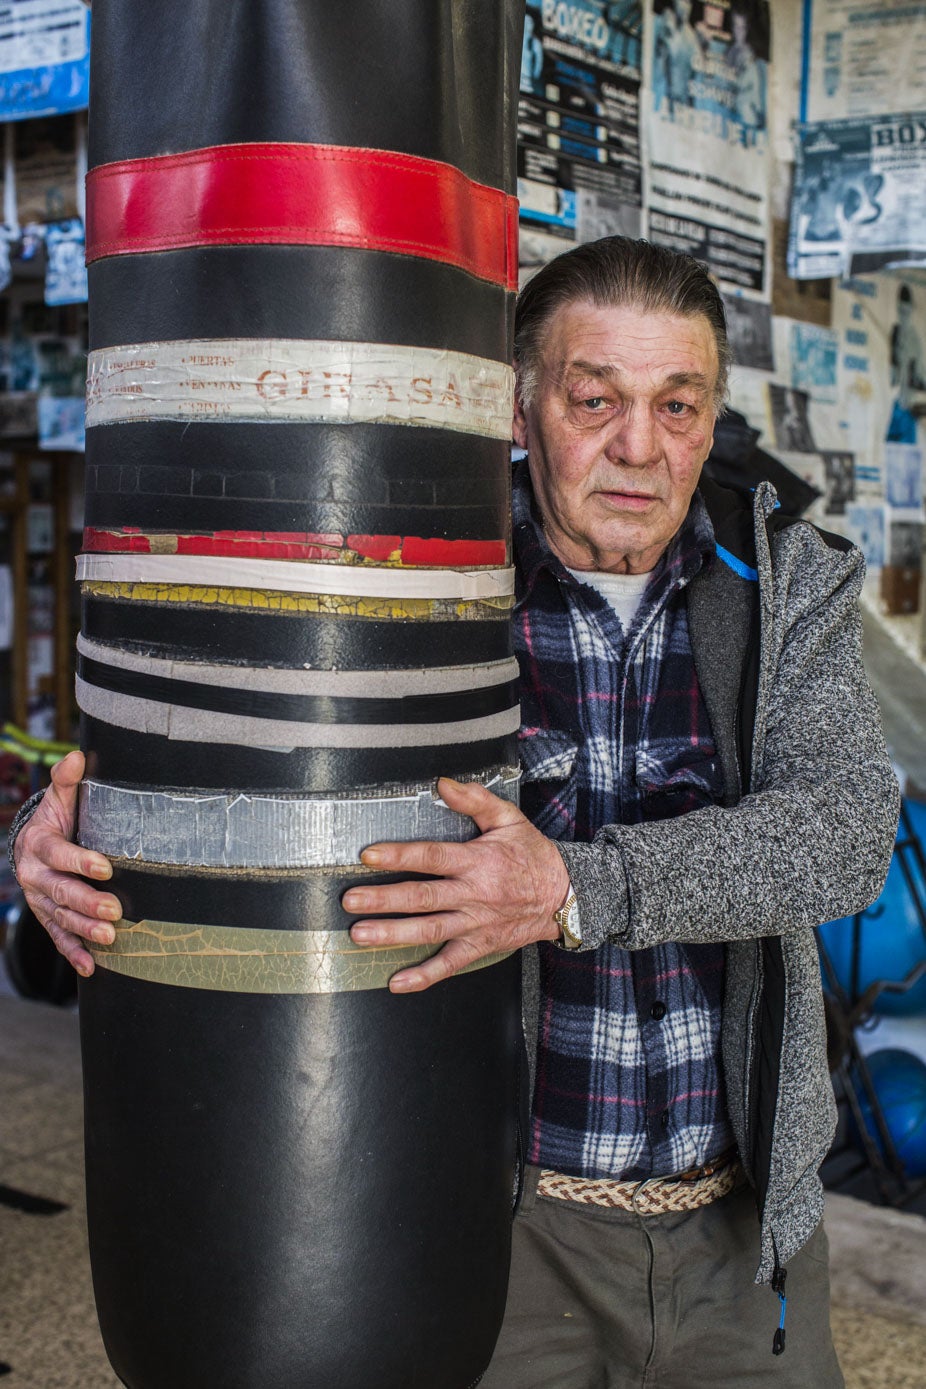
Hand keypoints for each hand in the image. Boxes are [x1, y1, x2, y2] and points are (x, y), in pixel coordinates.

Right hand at [14, 750, 120, 977]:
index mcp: (39, 845)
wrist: (29, 846)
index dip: (81, 862)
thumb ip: (67, 781)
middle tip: (115, 911)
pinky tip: (90, 967)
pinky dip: (73, 953)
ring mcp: (40, 900)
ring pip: (61, 918)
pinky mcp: (48, 917)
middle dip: (87, 903)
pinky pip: (58, 937)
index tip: (106, 868)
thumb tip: (77, 756)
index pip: (59, 855)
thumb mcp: (58, 799)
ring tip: (110, 938)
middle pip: (60, 892)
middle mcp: (35, 876)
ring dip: (84, 930)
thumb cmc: (54, 820)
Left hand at [343, 776, 569, 992]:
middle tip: (351, 901)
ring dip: (393, 934)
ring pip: (429, 931)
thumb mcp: (509, 818)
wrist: (565, 895)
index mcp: (478, 861)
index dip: (400, 855)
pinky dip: (423, 976)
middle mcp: (473, 894)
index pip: (432, 857)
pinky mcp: (480, 945)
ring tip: (361, 935)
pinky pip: (449, 964)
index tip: (370, 855)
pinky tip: (397, 981)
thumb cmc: (532, 855)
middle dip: (384, 900)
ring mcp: (475, 923)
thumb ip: (475, 800)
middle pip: (423, 898)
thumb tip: (443, 784)